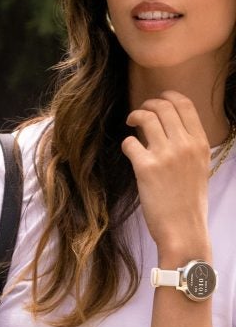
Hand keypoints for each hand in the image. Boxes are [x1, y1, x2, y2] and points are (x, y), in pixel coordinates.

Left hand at [122, 91, 210, 255]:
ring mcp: (165, 155)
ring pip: (146, 118)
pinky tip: (129, 150)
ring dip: (135, 117)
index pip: (186, 105)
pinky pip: (130, 142)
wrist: (183, 230)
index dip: (168, 96)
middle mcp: (184, 145)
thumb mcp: (199, 169)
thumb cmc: (189, 203)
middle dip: (148, 104)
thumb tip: (170, 130)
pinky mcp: (146, 168)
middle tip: (139, 113)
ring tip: (130, 123)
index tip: (158, 98)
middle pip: (163, 107)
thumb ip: (188, 147)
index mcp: (200, 144)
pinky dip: (127, 143)